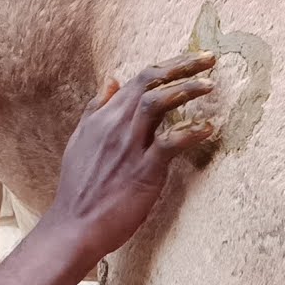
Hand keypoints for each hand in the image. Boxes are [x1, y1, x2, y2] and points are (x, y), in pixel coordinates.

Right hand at [45, 52, 216, 261]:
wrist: (74, 226)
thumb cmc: (79, 188)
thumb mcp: (80, 140)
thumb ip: (96, 108)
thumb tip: (112, 80)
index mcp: (102, 117)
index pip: (137, 79)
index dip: (166, 66)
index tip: (189, 60)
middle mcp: (114, 125)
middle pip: (149, 82)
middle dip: (182, 66)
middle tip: (209, 59)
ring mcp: (128, 146)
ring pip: (157, 103)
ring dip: (185, 89)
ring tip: (210, 85)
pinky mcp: (143, 170)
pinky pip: (170, 143)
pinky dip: (191, 131)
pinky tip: (208, 127)